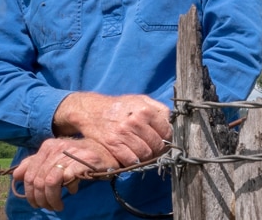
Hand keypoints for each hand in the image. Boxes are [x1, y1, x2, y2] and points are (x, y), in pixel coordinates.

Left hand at [12, 137, 117, 211]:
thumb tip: (16, 175)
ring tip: (57, 205)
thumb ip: (36, 164)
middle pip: (38, 180)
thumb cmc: (80, 157)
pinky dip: (67, 189)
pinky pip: (65, 179)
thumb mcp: (56, 158)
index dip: (30, 192)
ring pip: (49, 182)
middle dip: (40, 199)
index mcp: (48, 146)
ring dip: (51, 199)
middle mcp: (57, 147)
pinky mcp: (82, 161)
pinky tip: (72, 191)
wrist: (106, 152)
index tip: (36, 203)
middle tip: (48, 207)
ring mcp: (69, 154)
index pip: (29, 174)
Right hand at [53, 93, 171, 165]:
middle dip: (157, 150)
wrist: (92, 110)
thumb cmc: (119, 106)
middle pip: (157, 146)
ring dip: (146, 157)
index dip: (166, 139)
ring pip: (145, 155)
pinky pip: (130, 160)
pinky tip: (131, 155)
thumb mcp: (140, 100)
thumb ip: (158, 109)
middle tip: (153, 150)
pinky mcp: (113, 145)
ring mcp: (123, 134)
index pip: (166, 131)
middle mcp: (135, 121)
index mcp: (145, 110)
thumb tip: (170, 123)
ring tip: (143, 153)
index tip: (163, 141)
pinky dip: (133, 161)